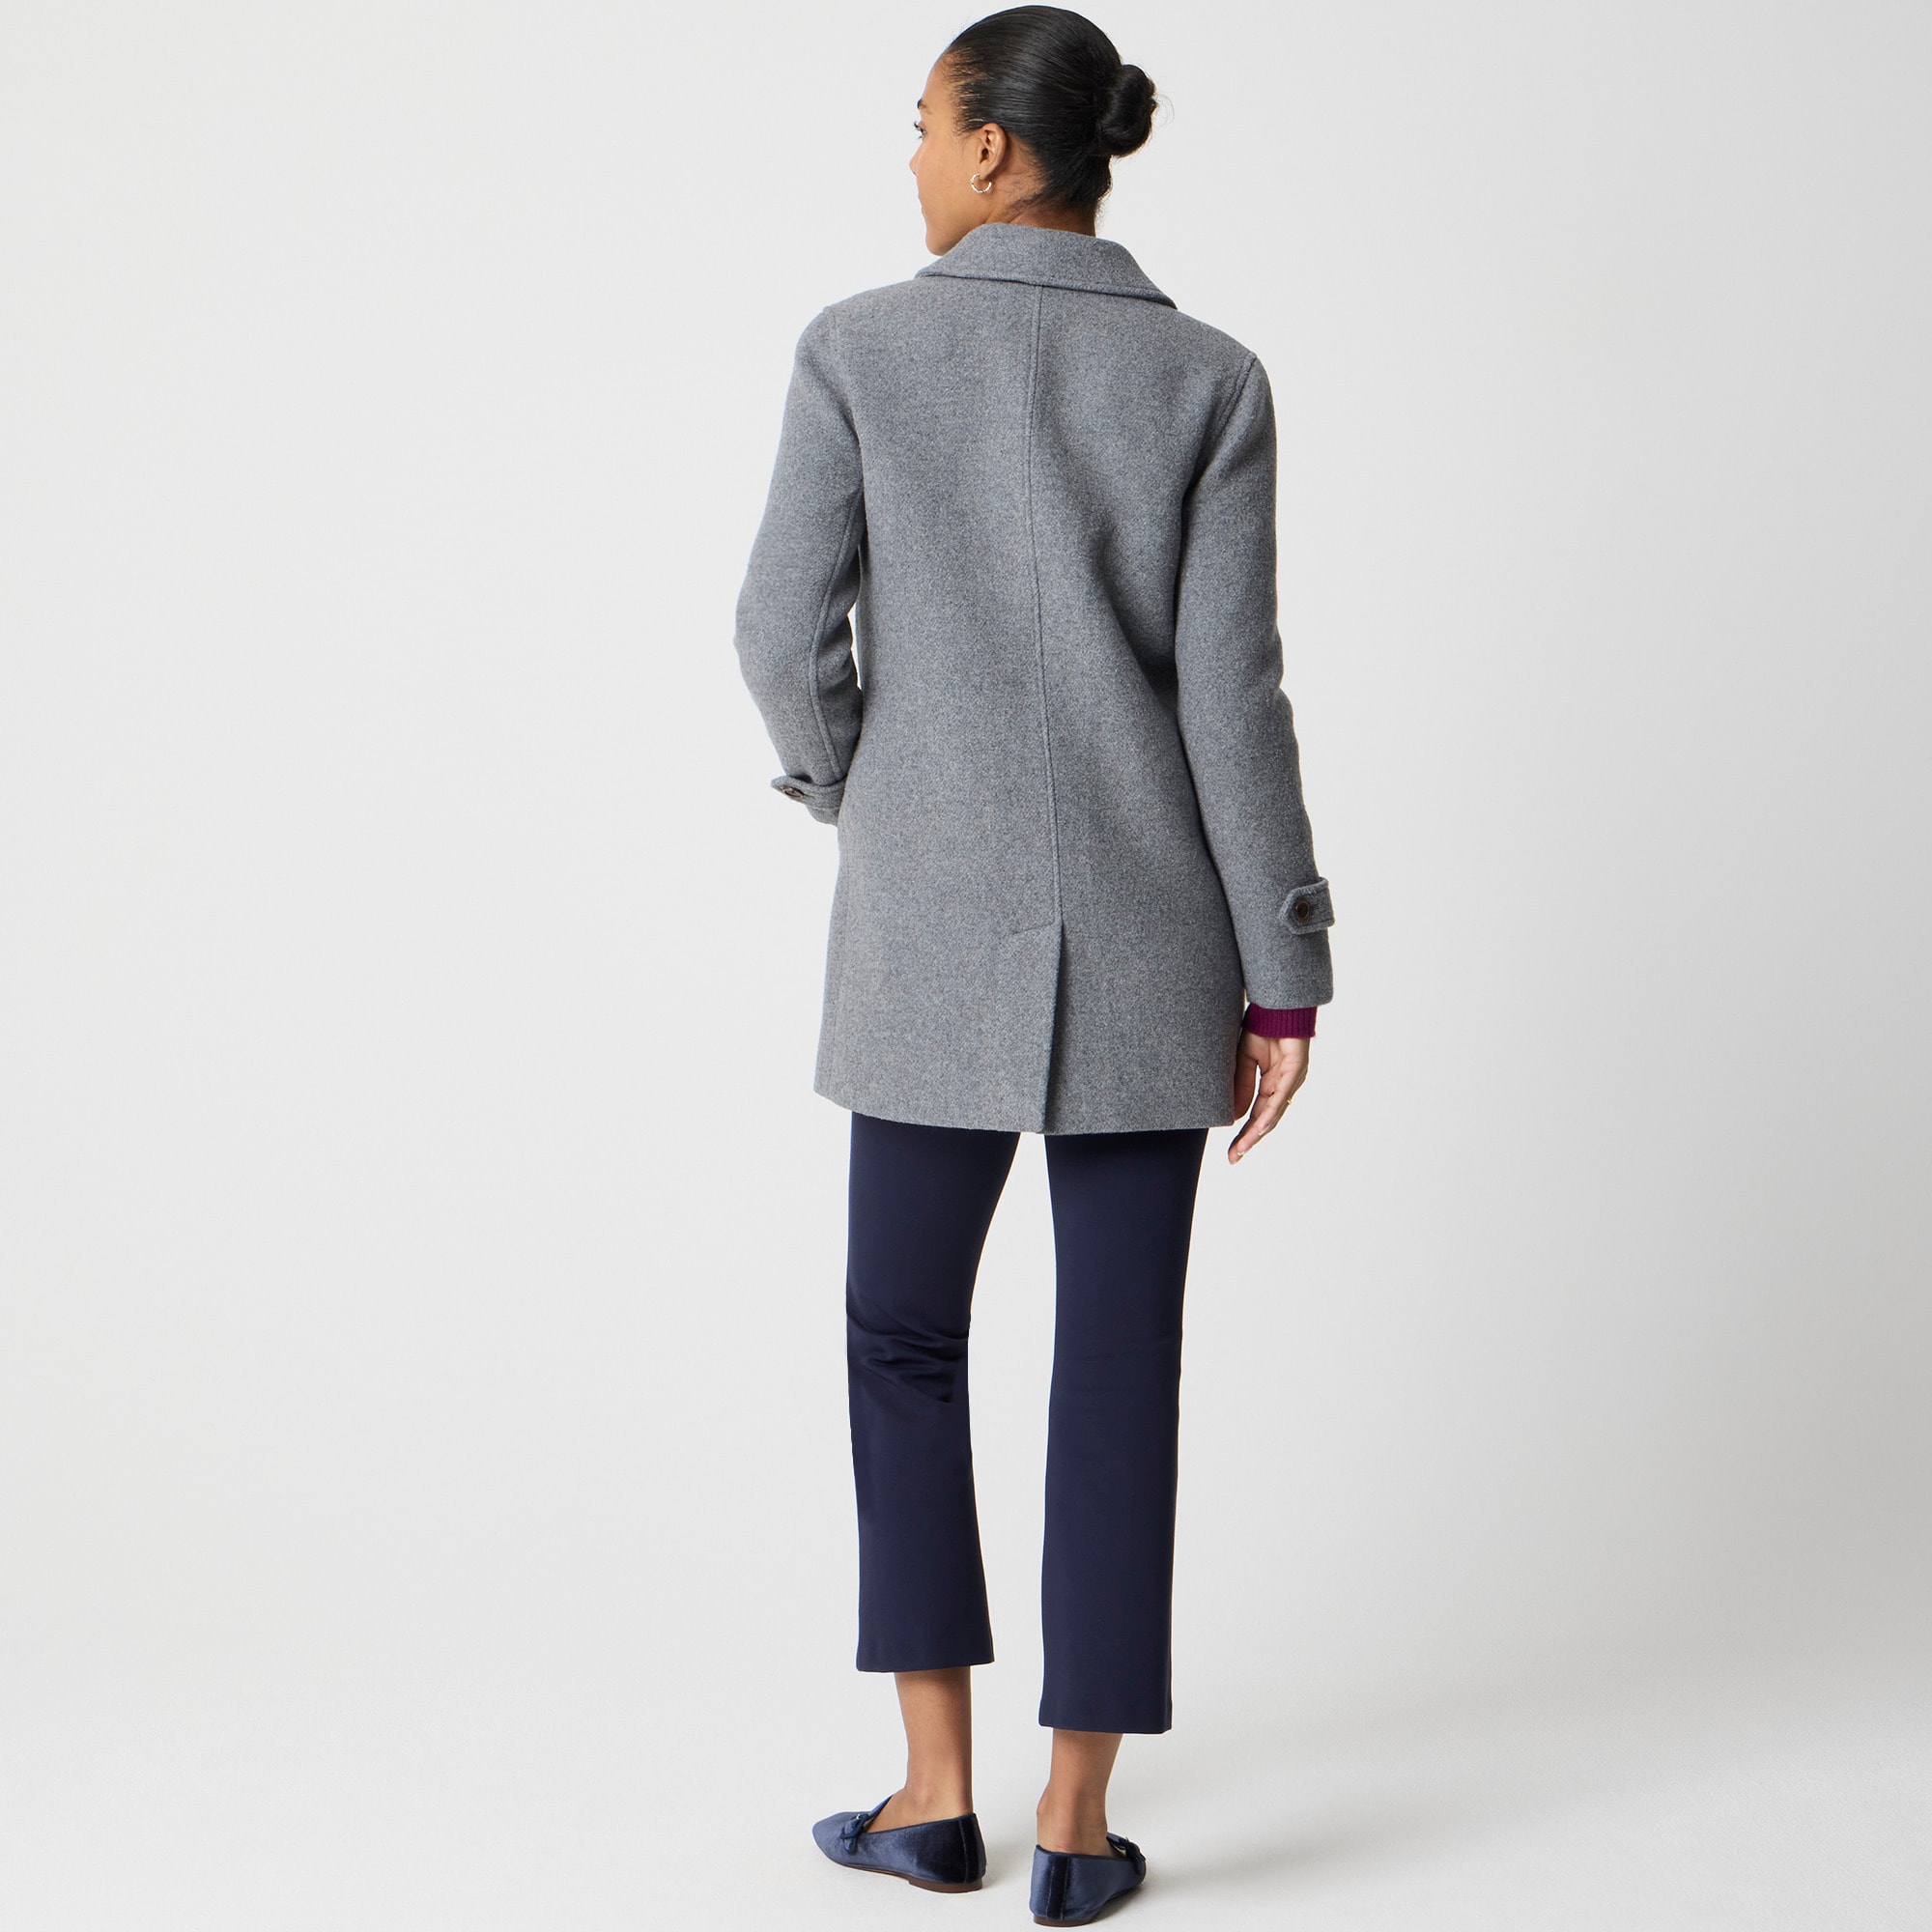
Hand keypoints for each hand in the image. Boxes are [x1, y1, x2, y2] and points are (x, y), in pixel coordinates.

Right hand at [1228, 1031, 1309, 1162]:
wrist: (1276, 1004)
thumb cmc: (1263, 1028)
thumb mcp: (1244, 1059)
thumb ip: (1242, 1086)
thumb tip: (1237, 1115)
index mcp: (1271, 1085)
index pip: (1257, 1115)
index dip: (1244, 1133)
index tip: (1231, 1152)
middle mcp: (1283, 1086)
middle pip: (1266, 1120)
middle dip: (1249, 1139)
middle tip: (1234, 1157)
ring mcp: (1291, 1079)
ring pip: (1274, 1112)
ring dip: (1258, 1131)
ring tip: (1243, 1147)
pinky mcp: (1296, 1069)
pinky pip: (1281, 1095)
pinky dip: (1270, 1111)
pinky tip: (1260, 1125)